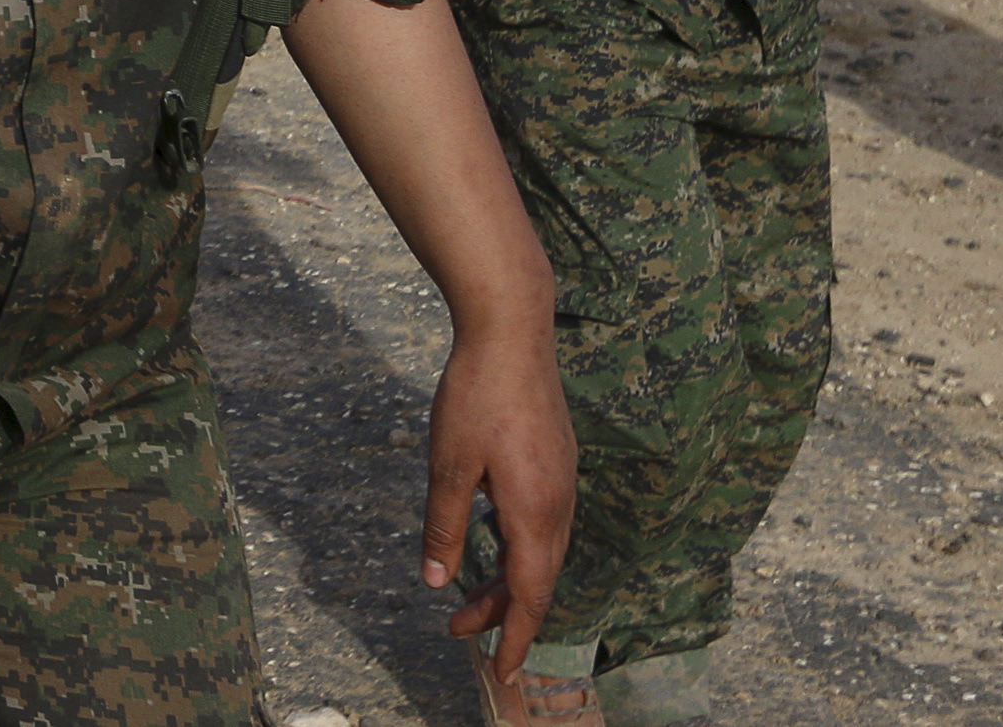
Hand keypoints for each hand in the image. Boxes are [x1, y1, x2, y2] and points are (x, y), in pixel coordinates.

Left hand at [430, 321, 577, 673]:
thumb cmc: (476, 395)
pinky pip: (545, 524)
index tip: (501, 673)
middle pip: (536, 580)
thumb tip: (438, 584)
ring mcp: (563, 481)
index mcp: (534, 512)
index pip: (529, 596)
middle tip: (457, 630)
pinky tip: (494, 538)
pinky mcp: (558, 461)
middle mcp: (559, 503)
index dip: (513, 636)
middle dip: (500, 613)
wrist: (513, 330)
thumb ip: (444, 528)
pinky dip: (520, 549)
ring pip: (542, 552)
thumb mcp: (447, 466)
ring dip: (509, 580)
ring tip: (468, 595)